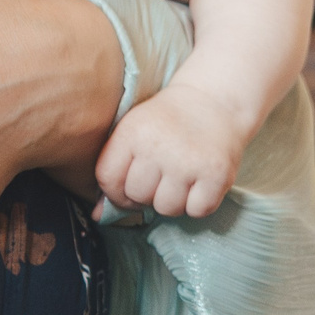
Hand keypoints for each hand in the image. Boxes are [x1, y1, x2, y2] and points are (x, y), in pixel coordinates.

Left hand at [96, 84, 242, 218]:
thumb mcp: (134, 131)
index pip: (108, 179)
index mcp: (132, 132)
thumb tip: (98, 215)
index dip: (116, 191)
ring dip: (174, 200)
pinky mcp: (217, 174)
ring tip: (182, 177)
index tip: (130, 184)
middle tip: (162, 174)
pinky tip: (200, 181)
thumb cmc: (167, 121)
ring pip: (167, 208)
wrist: (213, 100)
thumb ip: (114, 169)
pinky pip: (197, 211)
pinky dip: (199, 203)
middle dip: (148, 193)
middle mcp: (158, 147)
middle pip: (138, 197)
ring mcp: (188, 162)